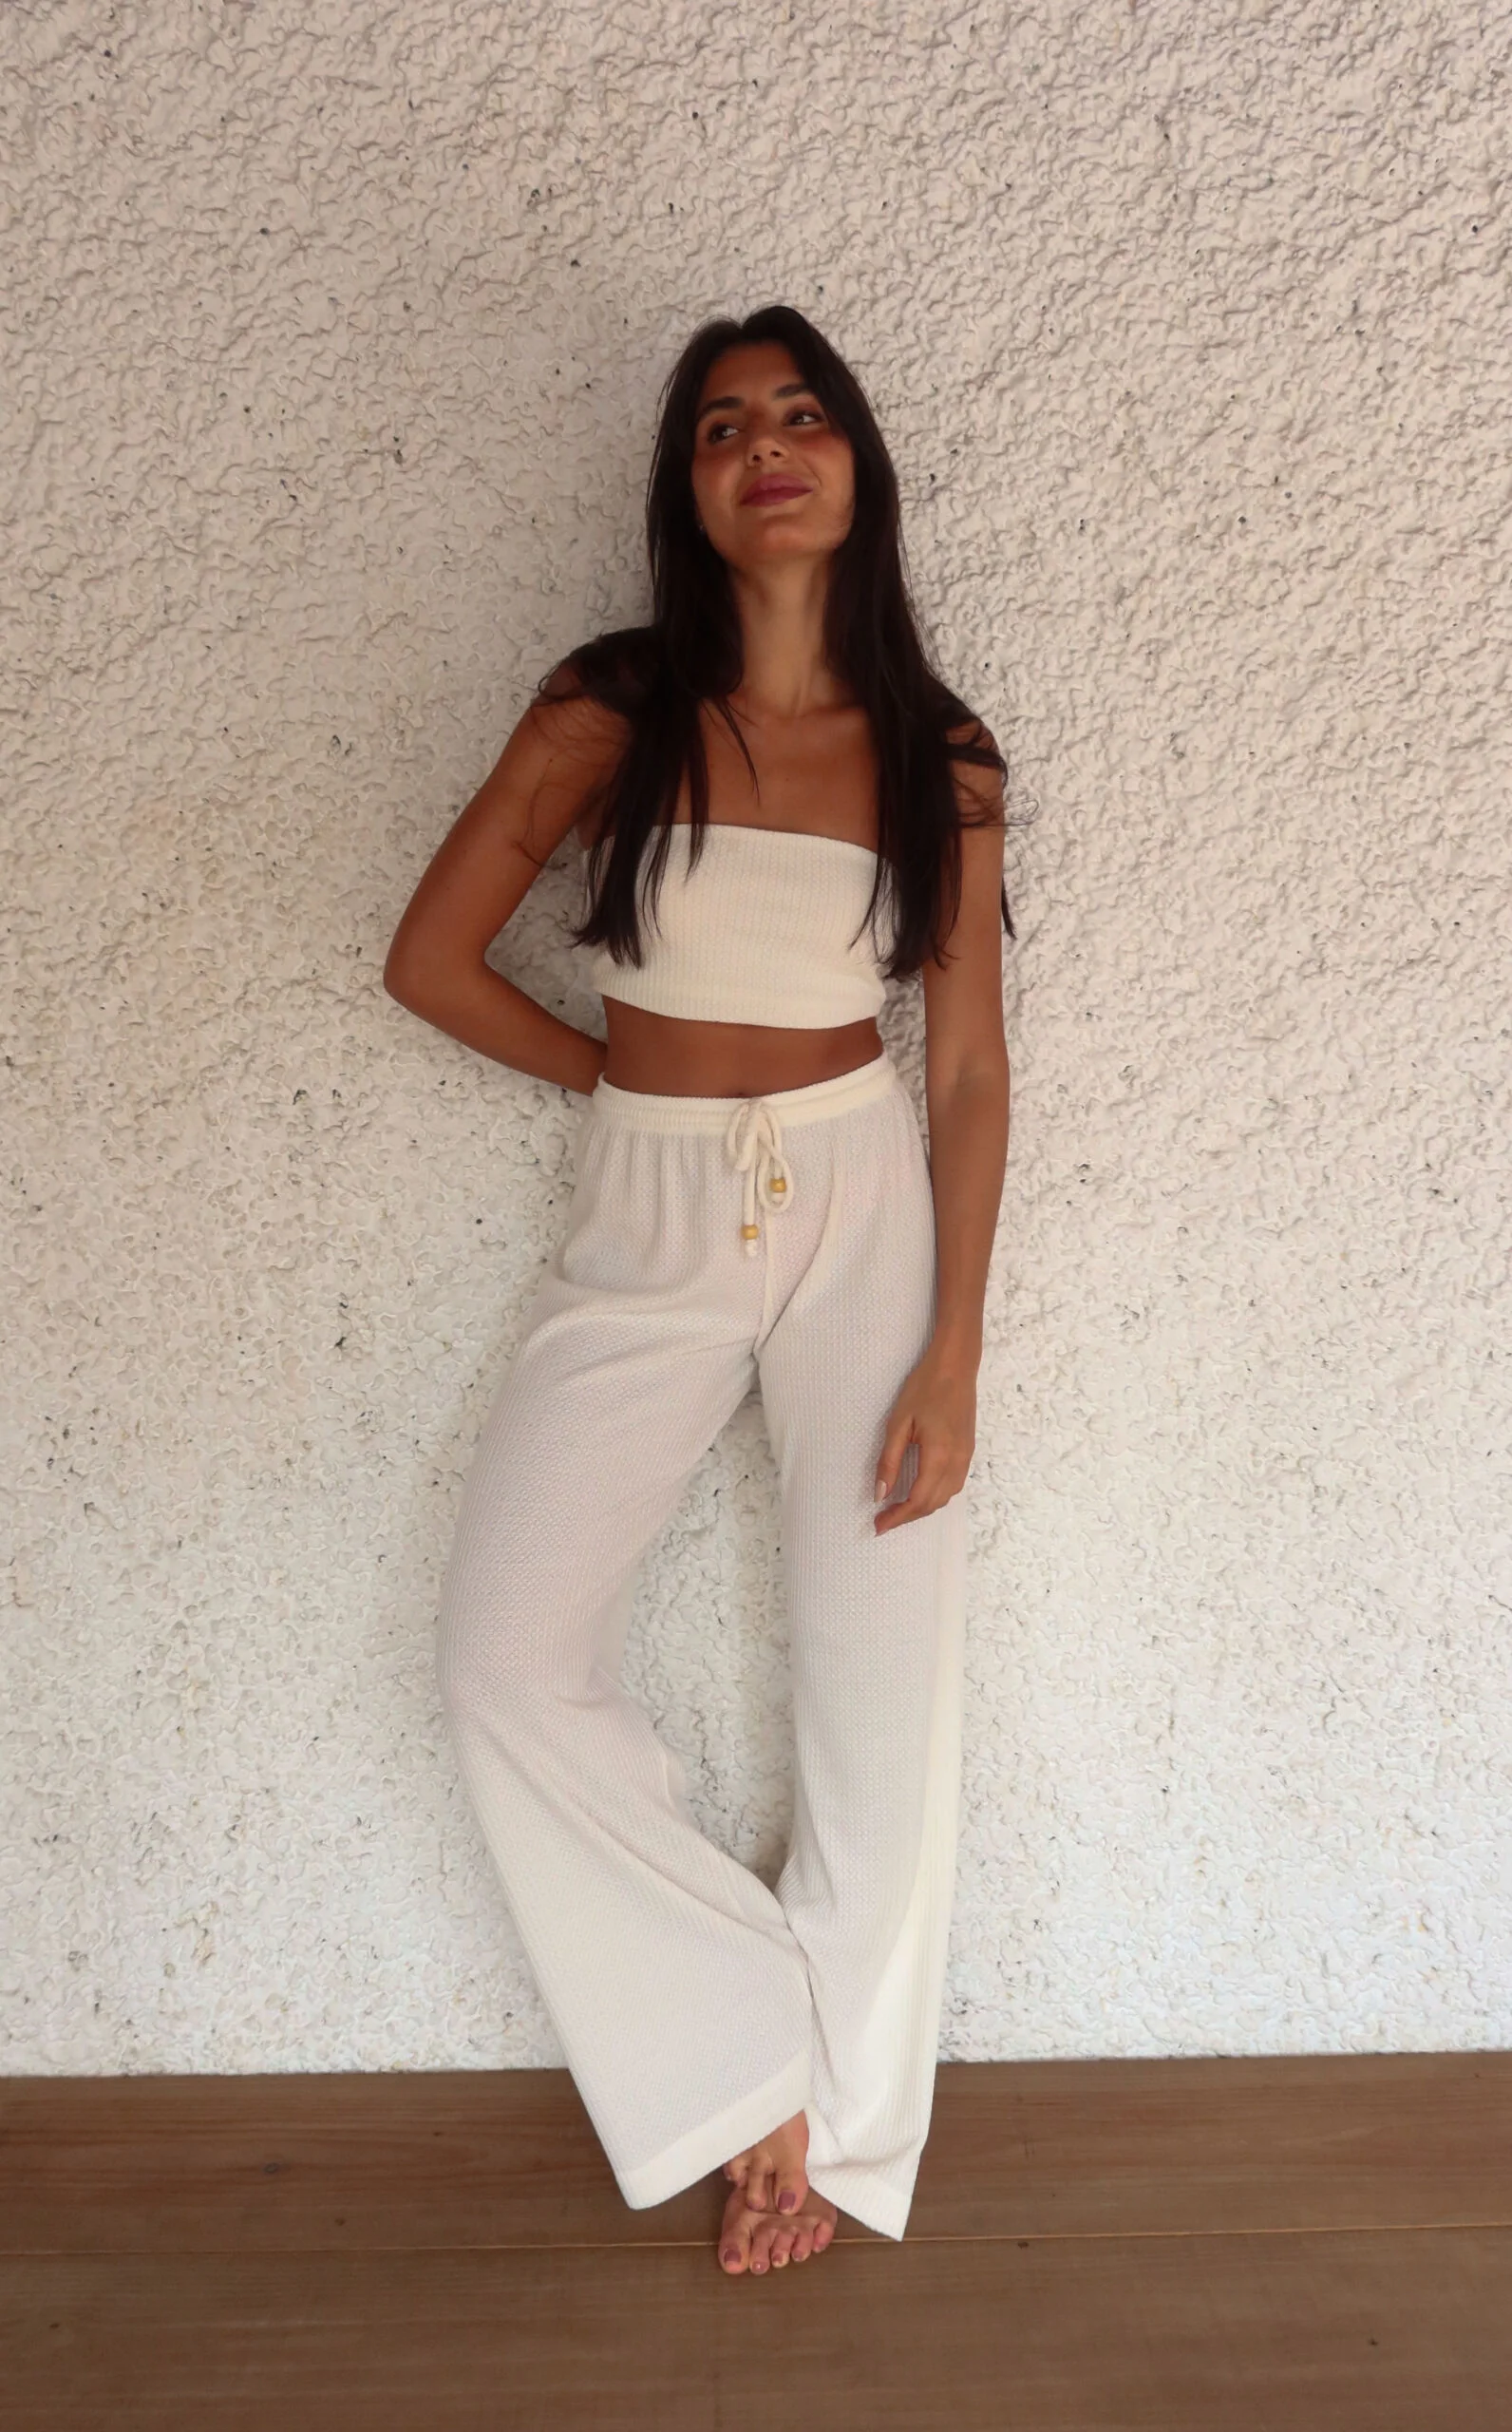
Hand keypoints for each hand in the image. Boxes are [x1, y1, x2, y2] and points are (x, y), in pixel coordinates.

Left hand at [873, 1340, 976, 1532]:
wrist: (956, 1367)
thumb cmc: (924, 1389)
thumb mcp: (899, 1424)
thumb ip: (889, 1461)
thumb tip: (880, 1494)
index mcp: (939, 1457)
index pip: (917, 1500)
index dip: (897, 1517)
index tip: (877, 1526)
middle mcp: (957, 1463)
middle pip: (933, 1504)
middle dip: (907, 1517)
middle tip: (882, 1521)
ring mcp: (966, 1458)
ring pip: (946, 1498)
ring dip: (922, 1509)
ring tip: (898, 1510)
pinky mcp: (968, 1451)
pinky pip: (953, 1485)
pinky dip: (935, 1497)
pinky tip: (919, 1492)